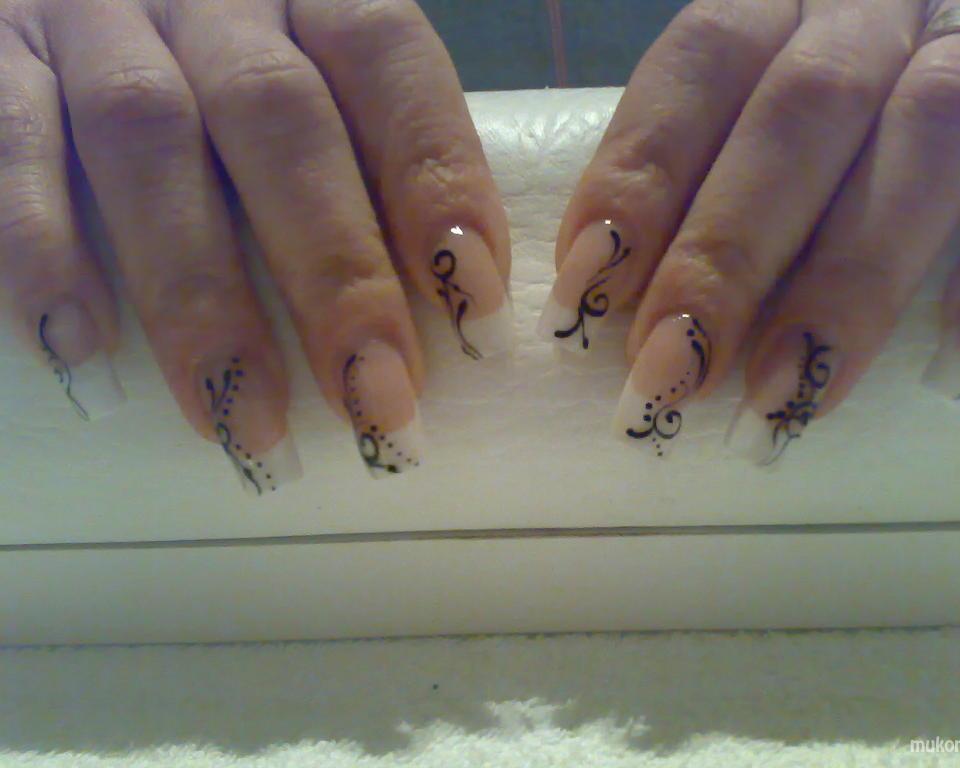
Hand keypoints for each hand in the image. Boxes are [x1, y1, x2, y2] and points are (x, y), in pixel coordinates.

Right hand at [0, 0, 512, 491]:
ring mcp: (92, 18)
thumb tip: (449, 312)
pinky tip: (79, 348)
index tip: (473, 309)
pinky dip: (43, 246)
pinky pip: (10, 141)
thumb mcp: (304, 97)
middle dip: (333, 270)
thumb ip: (360, 171)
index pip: (388, 60)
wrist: (73, 8)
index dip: (436, 179)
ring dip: (198, 295)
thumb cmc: (219, 91)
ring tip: (241, 418)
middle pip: (278, 115)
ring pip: (147, 134)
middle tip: (372, 400)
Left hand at [539, 0, 959, 463]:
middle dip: (729, 253)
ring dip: (852, 277)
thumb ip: (698, 173)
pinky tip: (957, 351)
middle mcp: (881, 10)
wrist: (954, 58)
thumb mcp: (748, 111)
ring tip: (787, 392)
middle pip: (805, 110)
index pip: (702, 63)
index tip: (588, 289)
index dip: (642, 174)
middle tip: (670, 371)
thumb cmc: (824, 117)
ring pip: (935, 129)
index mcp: (784, 4)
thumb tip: (605, 296)